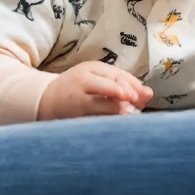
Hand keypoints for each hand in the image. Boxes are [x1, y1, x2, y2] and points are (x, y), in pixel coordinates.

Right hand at [38, 61, 153, 120]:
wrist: (45, 99)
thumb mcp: (98, 79)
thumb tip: (149, 94)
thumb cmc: (79, 88)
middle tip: (137, 106)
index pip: (116, 74)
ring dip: (119, 111)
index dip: (132, 85)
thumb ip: (122, 83)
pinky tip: (115, 126)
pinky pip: (93, 121)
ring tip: (129, 116)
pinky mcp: (72, 118)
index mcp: (90, 68)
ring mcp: (77, 101)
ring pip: (102, 105)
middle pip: (109, 86)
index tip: (141, 96)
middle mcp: (83, 82)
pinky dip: (107, 123)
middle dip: (127, 95)